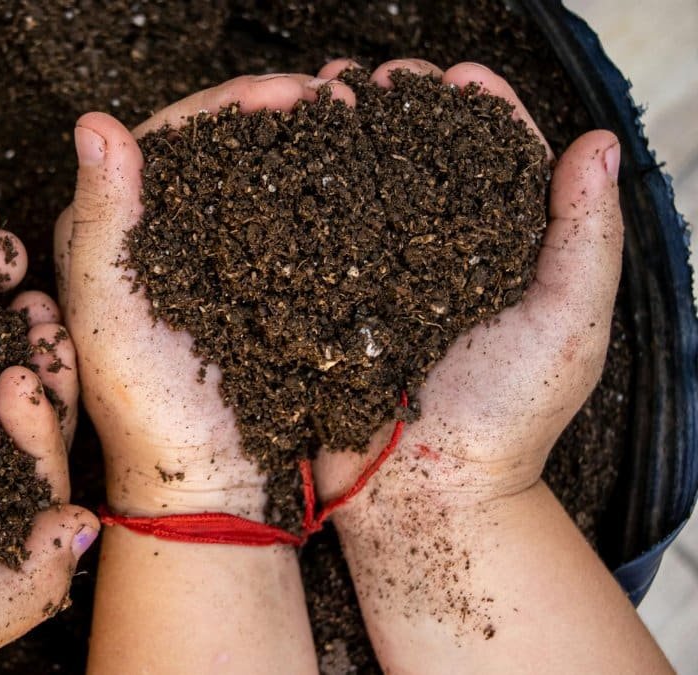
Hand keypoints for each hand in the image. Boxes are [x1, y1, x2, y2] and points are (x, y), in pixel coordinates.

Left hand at [55, 74, 355, 517]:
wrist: (210, 480)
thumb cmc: (145, 406)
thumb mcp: (111, 309)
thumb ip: (103, 217)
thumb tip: (93, 119)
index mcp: (112, 230)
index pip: (165, 139)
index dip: (223, 105)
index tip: (282, 93)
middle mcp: (160, 234)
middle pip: (216, 148)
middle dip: (271, 113)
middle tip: (327, 95)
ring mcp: (214, 257)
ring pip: (256, 176)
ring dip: (301, 143)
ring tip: (349, 118)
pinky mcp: (258, 284)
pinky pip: (288, 221)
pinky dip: (320, 192)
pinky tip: (355, 173)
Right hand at [310, 60, 621, 511]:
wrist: (421, 498)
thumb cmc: (504, 421)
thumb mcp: (568, 328)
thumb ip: (586, 239)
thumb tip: (597, 145)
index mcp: (501, 255)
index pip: (495, 163)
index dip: (479, 112)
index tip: (458, 74)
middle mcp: (436, 258)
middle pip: (420, 164)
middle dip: (401, 110)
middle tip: (381, 77)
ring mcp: (377, 279)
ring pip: (362, 189)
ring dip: (347, 137)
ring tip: (326, 96)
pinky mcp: (326, 304)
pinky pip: (314, 238)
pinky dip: (301, 193)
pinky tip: (286, 158)